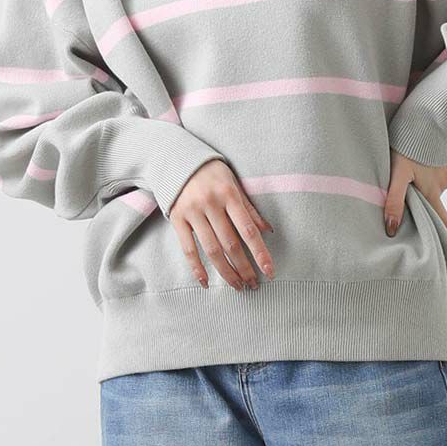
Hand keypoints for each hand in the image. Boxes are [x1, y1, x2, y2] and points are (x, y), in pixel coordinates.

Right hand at [170, 159, 275, 290]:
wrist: (177, 159)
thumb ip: (249, 209)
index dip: (260, 253)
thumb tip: (267, 231)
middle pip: (231, 244)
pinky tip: (206, 282)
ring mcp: (192, 213)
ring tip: (237, 286)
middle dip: (244, 268)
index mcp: (229, 195)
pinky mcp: (177, 219)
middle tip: (253, 284)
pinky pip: (188, 248)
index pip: (248, 230)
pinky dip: (197, 268)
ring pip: (212, 250)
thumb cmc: (212, 174)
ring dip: (225, 272)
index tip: (269, 272)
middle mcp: (211, 204)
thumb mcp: (234, 184)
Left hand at [384, 150, 446, 235]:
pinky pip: (440, 168)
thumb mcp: (398, 174)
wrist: (428, 116)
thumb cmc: (409, 145)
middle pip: (434, 199)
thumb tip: (391, 228)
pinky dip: (431, 166)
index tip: (423, 227)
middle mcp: (445, 184)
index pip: (442, 220)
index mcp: (433, 192)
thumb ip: (394, 200)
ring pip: (436, 182)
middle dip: (422, 197)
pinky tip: (420, 157)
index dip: (434, 225)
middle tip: (406, 188)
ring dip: (425, 180)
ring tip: (411, 168)